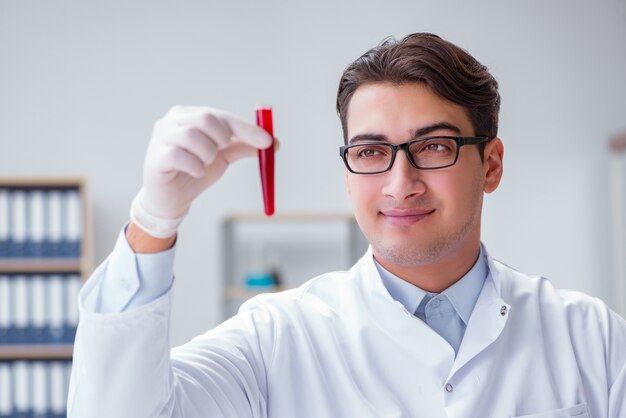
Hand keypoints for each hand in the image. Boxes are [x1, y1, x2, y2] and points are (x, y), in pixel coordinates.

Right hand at [130, 106, 272, 238]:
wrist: (171, 199)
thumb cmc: (195, 171)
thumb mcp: (223, 157)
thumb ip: (243, 146)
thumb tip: (273, 142)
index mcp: (191, 115)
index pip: (221, 115)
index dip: (246, 128)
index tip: (268, 142)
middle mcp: (174, 120)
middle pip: (206, 118)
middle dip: (222, 139)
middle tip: (222, 153)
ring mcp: (161, 137)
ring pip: (192, 136)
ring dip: (207, 154)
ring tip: (204, 164)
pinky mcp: (156, 157)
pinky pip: (179, 156)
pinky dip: (194, 166)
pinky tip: (195, 173)